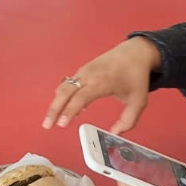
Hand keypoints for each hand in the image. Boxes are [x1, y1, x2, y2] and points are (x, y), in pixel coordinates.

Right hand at [41, 36, 160, 133]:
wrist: (135, 52)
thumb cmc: (135, 75)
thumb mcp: (139, 100)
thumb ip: (129, 120)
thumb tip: (116, 133)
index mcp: (101, 82)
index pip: (80, 97)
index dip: (69, 111)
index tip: (62, 124)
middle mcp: (89, 75)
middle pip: (65, 92)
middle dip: (54, 109)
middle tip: (47, 125)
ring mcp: (83, 72)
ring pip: (63, 88)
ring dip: (55, 104)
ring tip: (52, 120)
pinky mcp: (82, 71)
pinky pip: (68, 85)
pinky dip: (63, 97)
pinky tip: (67, 109)